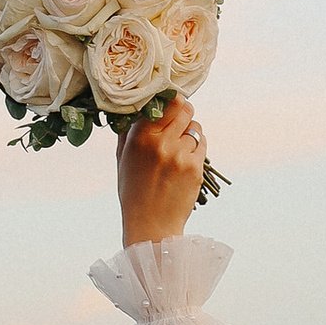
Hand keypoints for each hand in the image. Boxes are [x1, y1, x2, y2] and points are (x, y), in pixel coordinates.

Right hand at [117, 96, 207, 247]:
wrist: (151, 225)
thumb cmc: (134, 192)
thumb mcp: (123, 160)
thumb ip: (129, 132)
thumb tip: (135, 109)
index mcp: (141, 138)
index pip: (164, 102)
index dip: (171, 100)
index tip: (171, 103)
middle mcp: (162, 143)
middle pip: (184, 108)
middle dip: (183, 111)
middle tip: (179, 119)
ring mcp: (181, 156)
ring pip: (195, 126)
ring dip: (190, 131)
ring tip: (180, 147)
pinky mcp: (195, 168)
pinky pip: (202, 144)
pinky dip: (196, 147)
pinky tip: (186, 159)